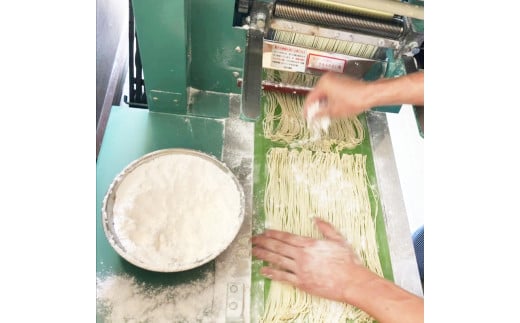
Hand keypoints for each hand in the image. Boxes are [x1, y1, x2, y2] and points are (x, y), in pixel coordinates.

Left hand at [251, 218, 374, 302]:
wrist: (351, 281)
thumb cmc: (347, 261)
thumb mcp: (338, 239)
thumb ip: (326, 227)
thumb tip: (316, 218)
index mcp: (310, 244)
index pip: (287, 237)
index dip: (274, 234)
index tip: (264, 232)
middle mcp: (302, 256)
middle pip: (278, 247)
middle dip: (263, 242)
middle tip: (252, 240)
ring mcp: (300, 269)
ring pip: (277, 260)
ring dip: (263, 255)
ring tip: (253, 252)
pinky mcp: (301, 282)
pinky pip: (283, 277)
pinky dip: (272, 273)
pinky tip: (263, 270)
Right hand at [303, 72, 372, 119]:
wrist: (370, 95)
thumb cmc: (356, 99)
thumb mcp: (334, 111)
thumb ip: (320, 114)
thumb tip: (313, 118)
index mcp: (324, 84)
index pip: (310, 98)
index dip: (307, 110)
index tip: (306, 117)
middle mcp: (328, 79)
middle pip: (317, 95)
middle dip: (316, 107)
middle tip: (314, 118)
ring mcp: (335, 80)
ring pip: (324, 94)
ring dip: (323, 105)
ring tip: (323, 115)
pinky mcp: (341, 82)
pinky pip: (330, 92)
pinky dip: (329, 100)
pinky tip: (331, 109)